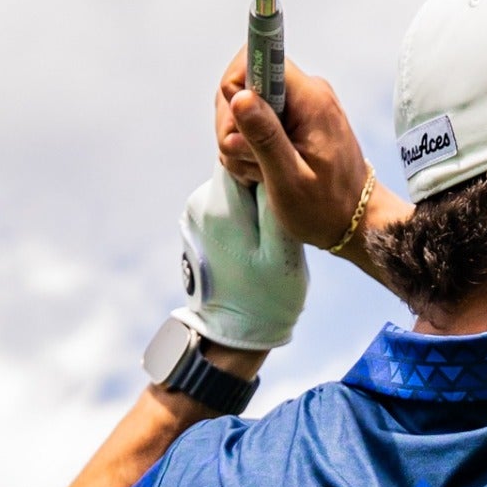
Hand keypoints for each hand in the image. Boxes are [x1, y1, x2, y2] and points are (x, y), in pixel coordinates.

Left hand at [178, 166, 307, 348]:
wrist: (230, 337)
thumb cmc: (264, 300)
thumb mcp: (283, 254)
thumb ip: (278, 203)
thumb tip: (273, 158)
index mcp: (221, 205)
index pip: (244, 149)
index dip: (269, 152)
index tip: (290, 168)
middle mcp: (201, 202)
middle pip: (239, 166)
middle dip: (265, 176)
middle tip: (290, 204)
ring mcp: (196, 214)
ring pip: (235, 185)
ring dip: (257, 197)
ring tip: (275, 228)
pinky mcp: (199, 225)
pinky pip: (229, 204)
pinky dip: (247, 212)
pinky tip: (259, 238)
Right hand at [214, 52, 378, 250]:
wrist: (356, 223)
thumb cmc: (327, 208)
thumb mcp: (291, 180)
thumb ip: (265, 137)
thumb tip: (239, 97)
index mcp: (310, 99)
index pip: (254, 59)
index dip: (236, 93)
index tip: (246, 133)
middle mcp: (306, 92)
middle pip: (243, 85)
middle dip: (235, 127)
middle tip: (253, 163)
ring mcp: (300, 106)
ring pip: (244, 107)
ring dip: (241, 144)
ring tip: (262, 173)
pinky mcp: (295, 121)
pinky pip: (256, 122)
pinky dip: (251, 149)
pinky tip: (264, 171)